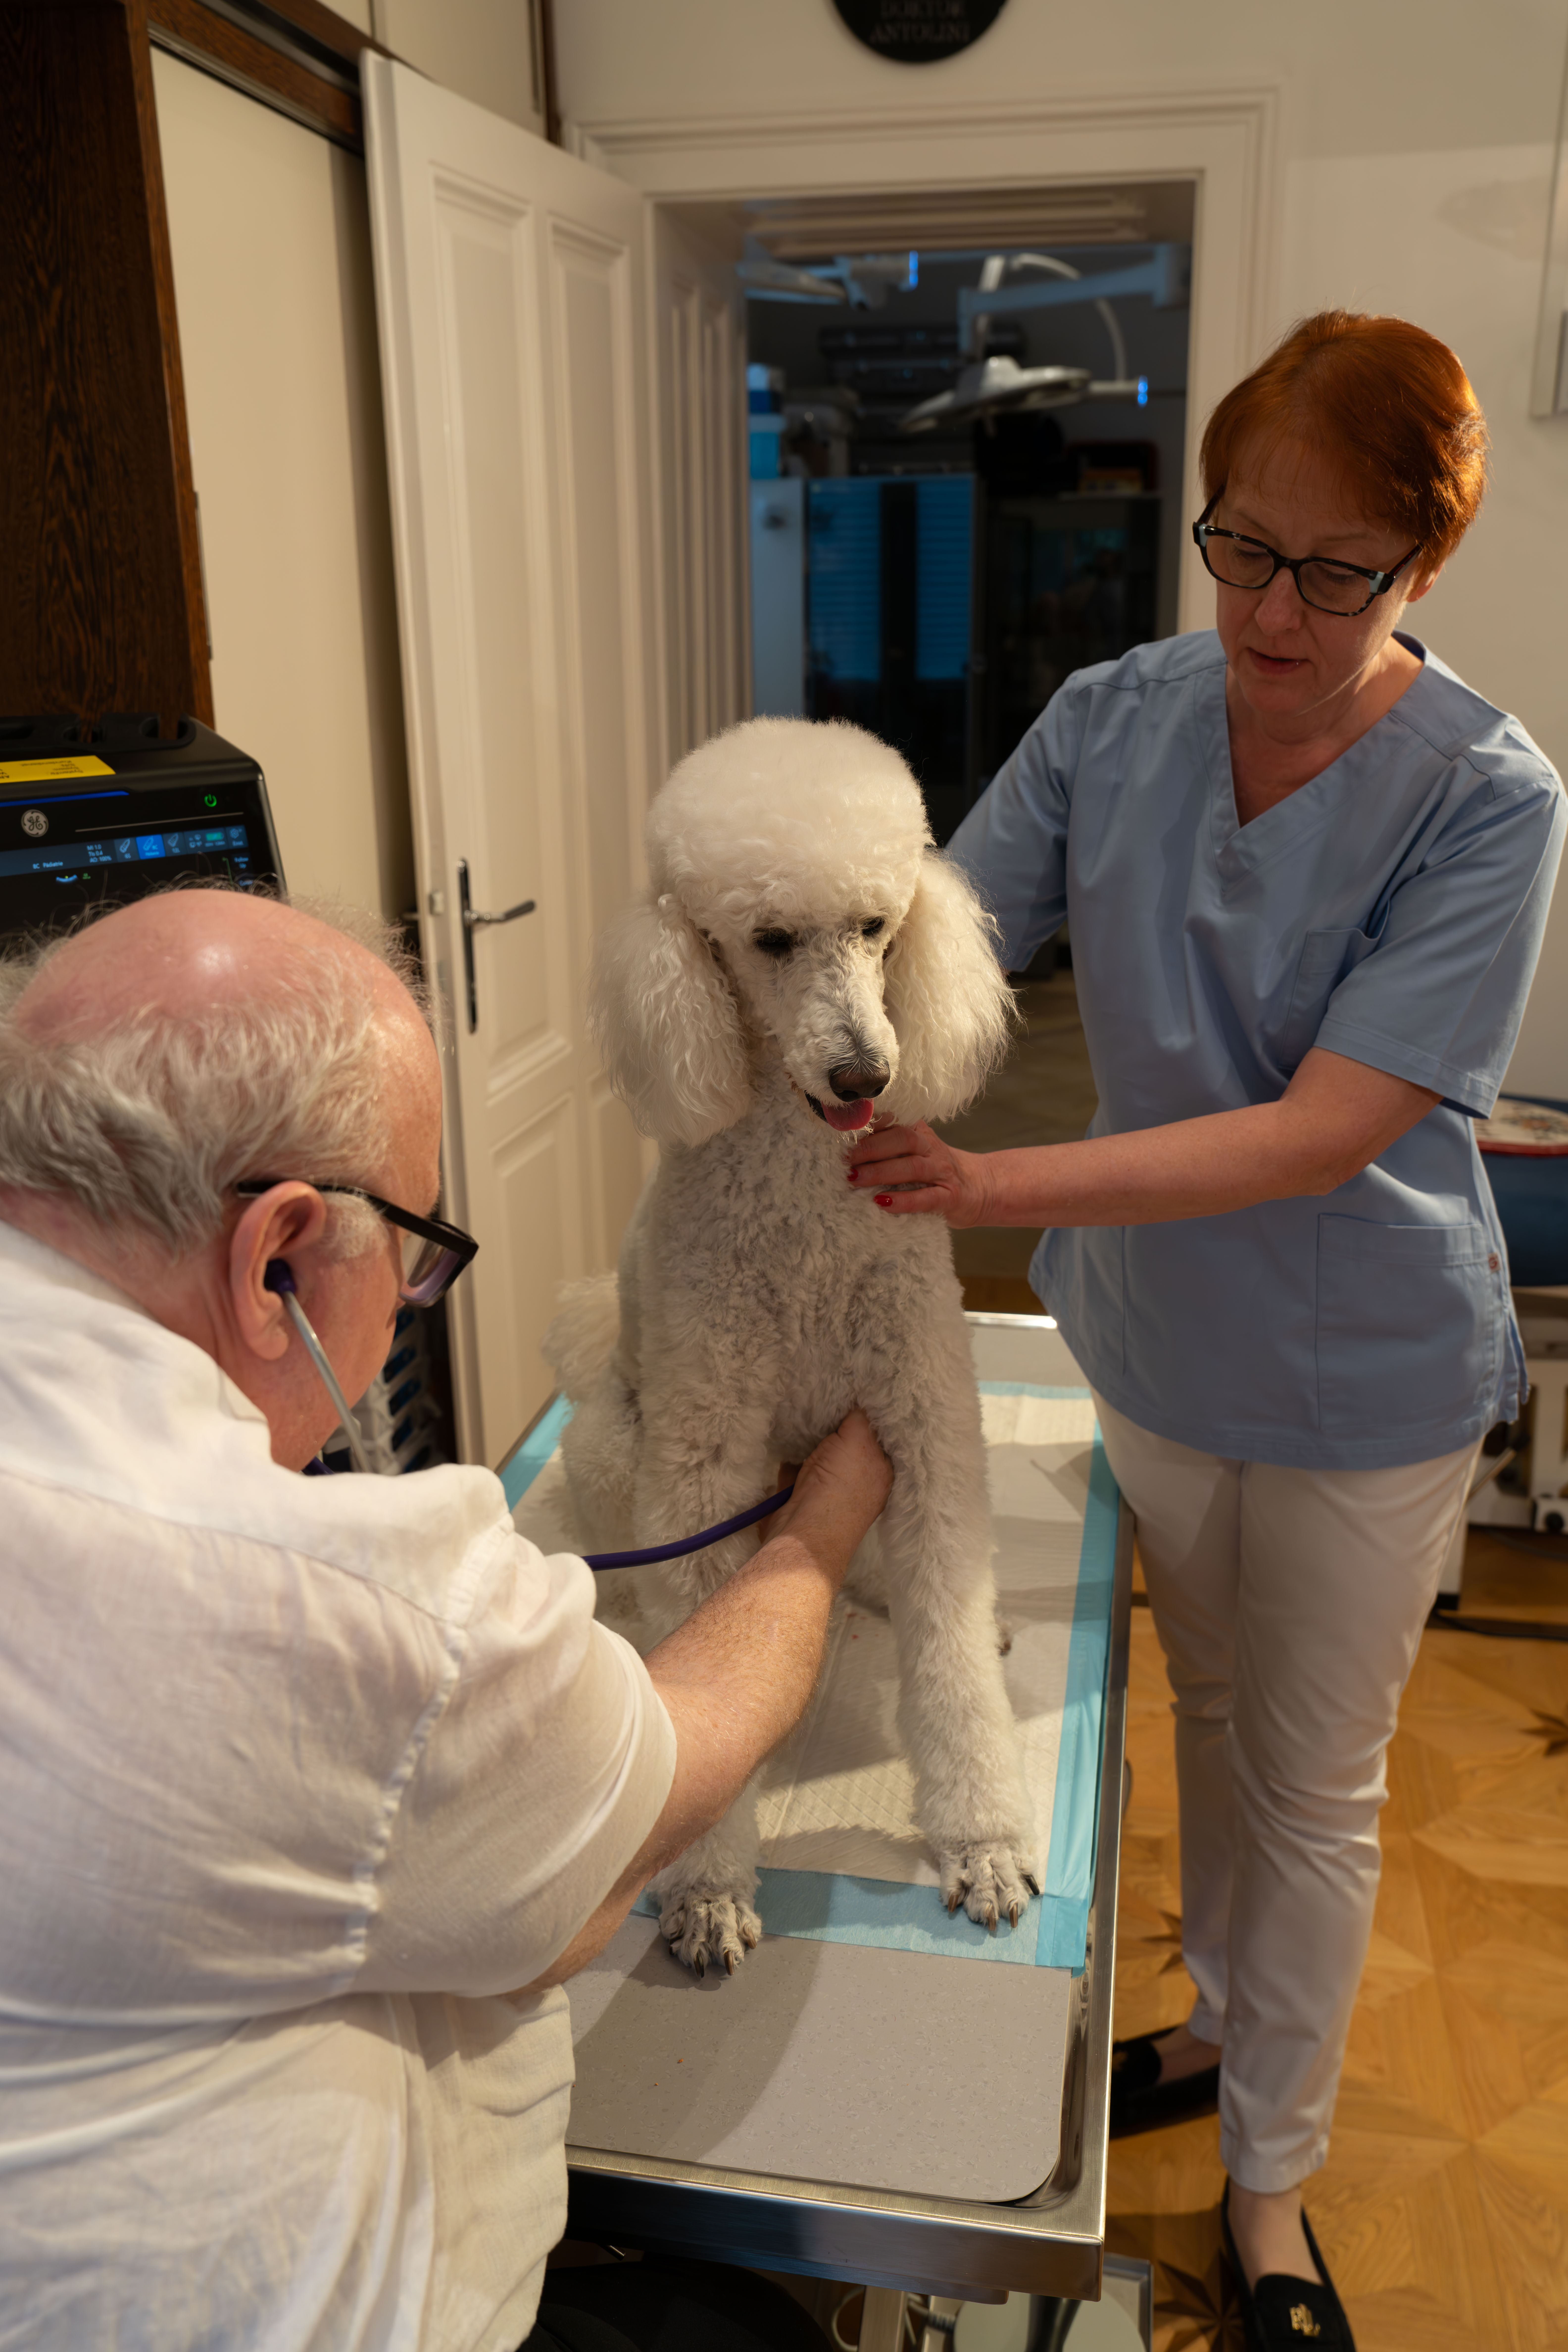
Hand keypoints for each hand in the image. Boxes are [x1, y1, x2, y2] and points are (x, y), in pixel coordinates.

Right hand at [769, 1409, 892, 1579]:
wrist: (803, 1532)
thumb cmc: (840, 1488)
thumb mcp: (859, 1441)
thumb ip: (861, 1418)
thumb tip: (861, 1402)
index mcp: (880, 1470)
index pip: (879, 1436)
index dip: (869, 1414)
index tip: (857, 1391)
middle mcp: (857, 1479)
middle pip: (849, 1441)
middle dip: (838, 1423)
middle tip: (827, 1396)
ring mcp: (828, 1487)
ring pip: (822, 1451)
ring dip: (812, 1435)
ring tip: (806, 1408)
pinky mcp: (801, 1492)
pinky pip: (797, 1463)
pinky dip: (791, 1452)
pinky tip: (789, 1432)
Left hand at [845, 1120, 994, 1225]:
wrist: (980, 1189)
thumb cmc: (933, 1170)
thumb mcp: (914, 1151)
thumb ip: (887, 1144)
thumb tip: (845, 1146)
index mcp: (920, 1133)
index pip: (895, 1120)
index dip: (870, 1123)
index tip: (844, 1129)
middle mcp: (931, 1148)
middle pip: (902, 1139)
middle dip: (870, 1147)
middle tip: (844, 1158)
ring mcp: (942, 1172)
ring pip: (912, 1167)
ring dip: (881, 1172)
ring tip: (854, 1178)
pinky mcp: (950, 1197)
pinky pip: (926, 1198)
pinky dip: (904, 1200)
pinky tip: (882, 1203)